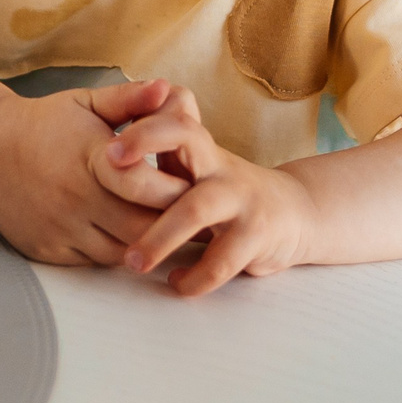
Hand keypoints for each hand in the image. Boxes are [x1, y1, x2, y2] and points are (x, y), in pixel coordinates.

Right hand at [0, 79, 192, 266]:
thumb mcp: (86, 102)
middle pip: (140, 227)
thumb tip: (166, 88)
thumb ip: (129, 98)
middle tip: (191, 217)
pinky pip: (94, 261)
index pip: (146, 186)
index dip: (176, 191)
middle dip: (170, 225)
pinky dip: (115, 253)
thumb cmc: (44, 123)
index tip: (194, 187)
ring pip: (120, 251)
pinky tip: (130, 238)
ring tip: (166, 230)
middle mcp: (75, 197)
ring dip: (145, 243)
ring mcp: (60, 227)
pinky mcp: (47, 250)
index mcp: (91, 158)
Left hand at [102, 95, 318, 296]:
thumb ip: (166, 145)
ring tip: (133, 262)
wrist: (295, 212)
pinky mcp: (257, 236)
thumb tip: (121, 124)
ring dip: (159, 237)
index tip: (109, 147)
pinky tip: (177, 283)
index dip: (144, 128)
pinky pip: (222, 260)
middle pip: (188, 141)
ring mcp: (241, 199)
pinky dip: (195, 277)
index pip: (176, 119)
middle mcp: (220, 166)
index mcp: (202, 149)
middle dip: (145, 151)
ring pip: (196, 210)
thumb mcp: (201, 163)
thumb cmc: (229, 189)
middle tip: (106, 171)